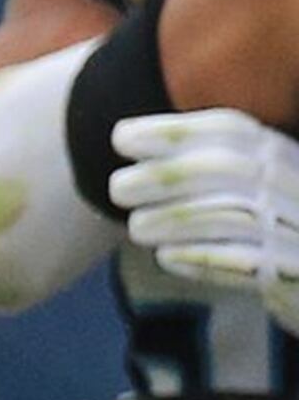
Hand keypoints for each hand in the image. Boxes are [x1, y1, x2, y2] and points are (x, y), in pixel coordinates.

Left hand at [113, 110, 298, 333]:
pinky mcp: (288, 269)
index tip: (121, 137)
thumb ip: (208, 161)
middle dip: (165, 174)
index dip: (173, 130)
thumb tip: (130, 142)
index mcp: (278, 152)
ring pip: (230, 215)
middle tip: (118, 188)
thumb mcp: (254, 178)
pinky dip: (200, 257)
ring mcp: (292, 226)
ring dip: (175, 219)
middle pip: (225, 168)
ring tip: (137, 227)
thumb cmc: (272, 222)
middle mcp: (291, 182)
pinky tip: (166, 257)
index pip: (228, 129)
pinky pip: (242, 261)